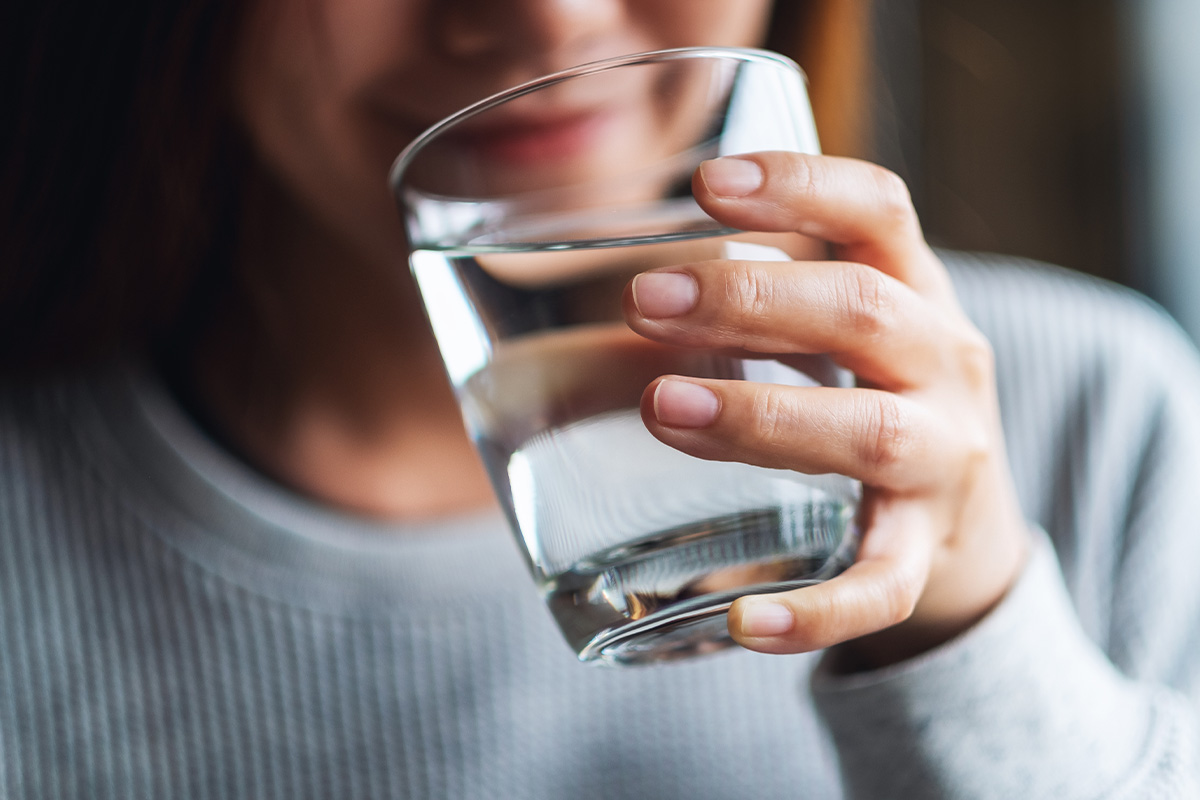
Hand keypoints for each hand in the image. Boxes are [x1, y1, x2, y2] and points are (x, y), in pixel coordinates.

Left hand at [621, 152, 1029, 668]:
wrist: (970, 529)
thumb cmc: (877, 399)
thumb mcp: (848, 329)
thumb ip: (766, 290)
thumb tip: (621, 266)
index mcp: (917, 292)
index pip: (879, 211)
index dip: (801, 185)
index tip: (708, 183)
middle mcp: (945, 364)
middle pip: (865, 312)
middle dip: (752, 300)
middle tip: (644, 301)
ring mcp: (946, 461)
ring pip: (871, 433)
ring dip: (762, 417)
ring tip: (664, 408)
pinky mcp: (926, 554)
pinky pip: (881, 587)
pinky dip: (817, 611)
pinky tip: (745, 624)